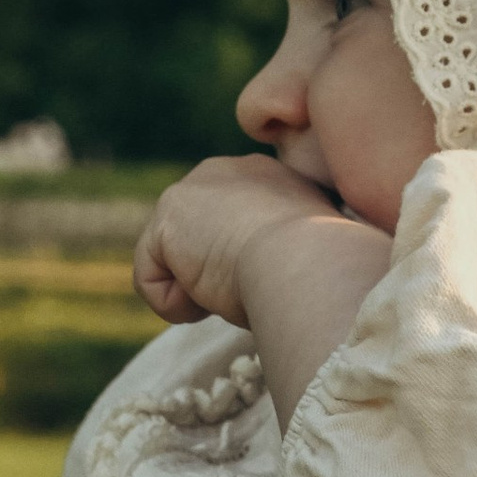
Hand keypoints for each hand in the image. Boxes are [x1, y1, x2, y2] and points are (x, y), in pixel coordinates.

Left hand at [136, 149, 397, 422]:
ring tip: (239, 289)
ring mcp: (192, 188)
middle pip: (194, 240)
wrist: (311, 261)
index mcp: (268, 177)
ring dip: (201, 291)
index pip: (232, 225)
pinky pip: (151, 280)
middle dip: (213, 273)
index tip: (272, 281)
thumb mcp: (307, 252)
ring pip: (172, 262)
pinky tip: (211, 300)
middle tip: (254, 286)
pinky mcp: (167, 217)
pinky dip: (176, 306)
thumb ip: (281, 250)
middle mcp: (226, 170)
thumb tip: (270, 277)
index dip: (243, 264)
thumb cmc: (325, 270)